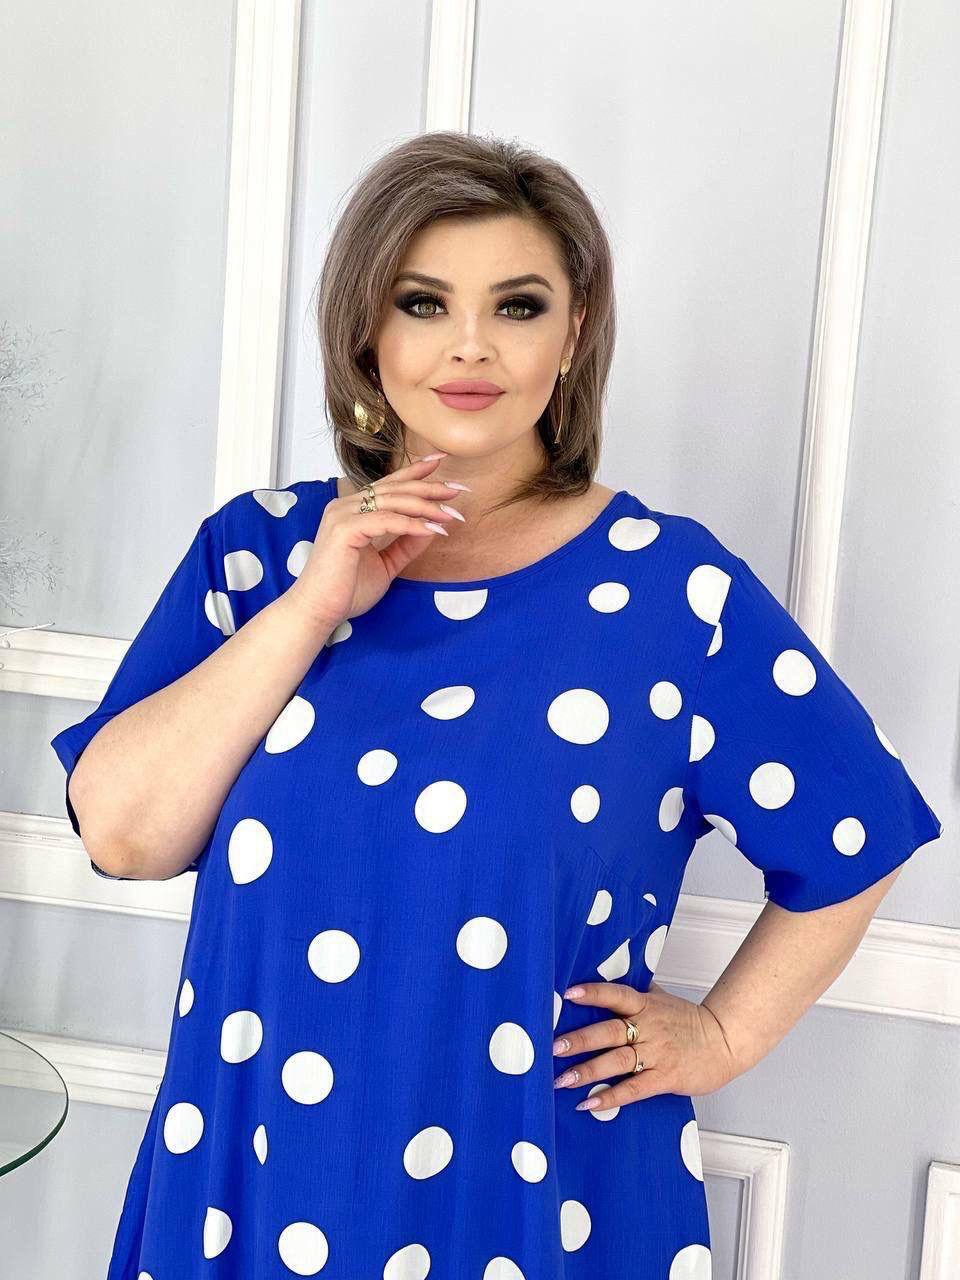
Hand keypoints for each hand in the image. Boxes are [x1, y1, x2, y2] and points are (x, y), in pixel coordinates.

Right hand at [285, 454, 468, 630]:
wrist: (319, 612)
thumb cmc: (346, 590)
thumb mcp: (386, 563)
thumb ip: (406, 544)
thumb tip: (431, 526)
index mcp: (353, 510)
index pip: (389, 484)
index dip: (416, 472)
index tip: (441, 462)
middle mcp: (345, 506)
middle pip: (395, 489)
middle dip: (429, 487)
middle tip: (458, 491)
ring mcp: (342, 515)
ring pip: (393, 501)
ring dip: (426, 507)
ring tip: (451, 514)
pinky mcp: (344, 529)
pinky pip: (387, 520)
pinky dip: (412, 524)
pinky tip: (433, 530)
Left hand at [552, 980, 742, 1110]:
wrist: (725, 1042)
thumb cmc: (690, 1021)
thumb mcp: (662, 999)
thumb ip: (637, 991)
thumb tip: (611, 974)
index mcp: (646, 1005)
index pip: (615, 995)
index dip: (593, 993)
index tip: (569, 994)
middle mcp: (648, 1028)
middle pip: (609, 1032)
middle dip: (580, 1040)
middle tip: (553, 1047)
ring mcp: (656, 1054)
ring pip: (617, 1061)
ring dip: (588, 1071)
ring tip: (562, 1080)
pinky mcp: (664, 1078)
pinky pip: (633, 1089)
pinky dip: (610, 1097)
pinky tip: (589, 1103)